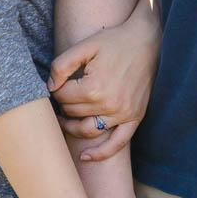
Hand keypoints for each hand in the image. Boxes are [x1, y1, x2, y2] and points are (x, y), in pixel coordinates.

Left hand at [49, 0, 159, 160]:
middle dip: (63, 103)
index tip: (57, 82)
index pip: (61, 97)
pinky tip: (85, 156)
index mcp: (94, 87)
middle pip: (72, 112)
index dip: (54, 89)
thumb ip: (62, 65)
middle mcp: (109, 104)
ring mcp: (123, 114)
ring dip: (71, 126)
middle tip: (62, 94)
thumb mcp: (85, 46)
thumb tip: (49, 87)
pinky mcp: (135, 117)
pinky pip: (117, 143)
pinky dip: (101, 154)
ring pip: (87, 130)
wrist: (147, 40)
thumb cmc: (114, 41)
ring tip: (64, 119)